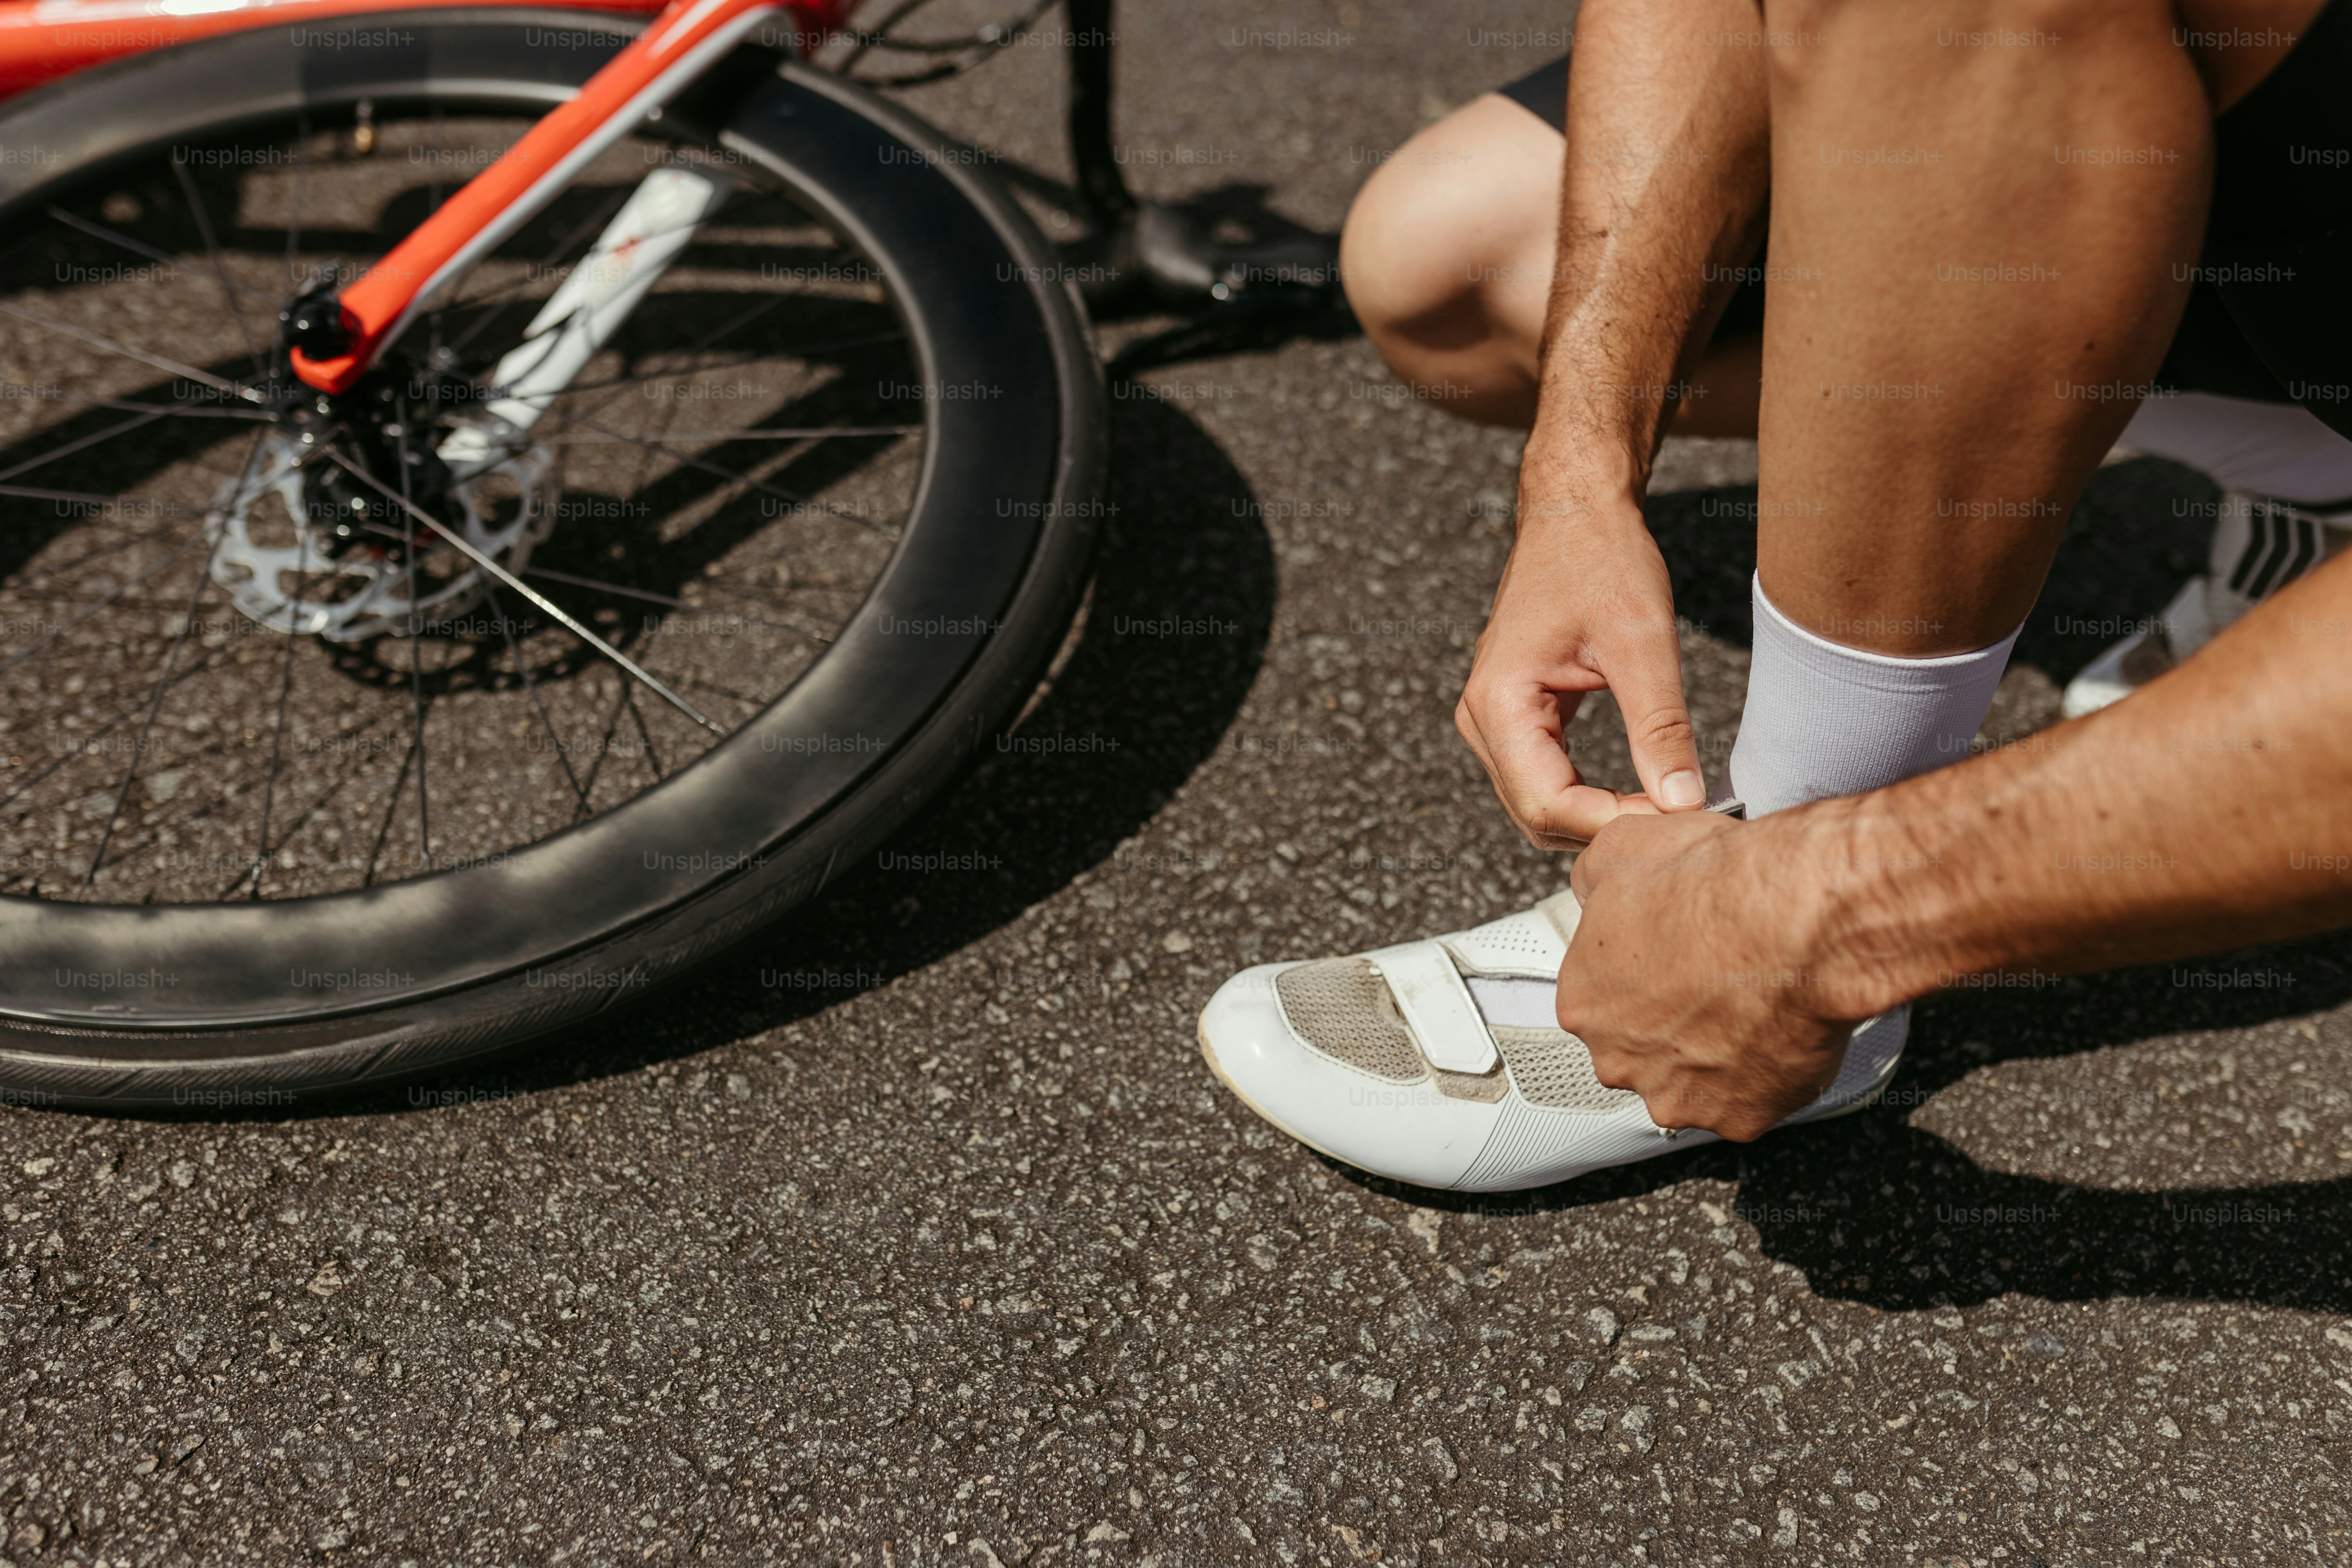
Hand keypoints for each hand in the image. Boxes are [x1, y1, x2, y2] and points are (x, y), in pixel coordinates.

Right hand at [1455, 491, 1705, 849]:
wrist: (1575, 514)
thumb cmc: (1602, 560)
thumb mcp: (1642, 643)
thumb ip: (1660, 727)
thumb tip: (1684, 802)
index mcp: (1500, 702)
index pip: (1546, 802)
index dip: (1612, 823)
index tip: (1677, 820)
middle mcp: (1481, 719)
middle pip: (1537, 815)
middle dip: (1606, 827)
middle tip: (1679, 819)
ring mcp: (1492, 721)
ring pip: (1539, 807)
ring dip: (1598, 817)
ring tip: (1664, 804)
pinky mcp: (1513, 718)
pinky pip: (1545, 780)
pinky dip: (1590, 795)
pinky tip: (1638, 789)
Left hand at [1557, 808, 1858, 1139]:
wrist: (1795, 919)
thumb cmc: (1717, 886)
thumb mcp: (1622, 846)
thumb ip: (1592, 879)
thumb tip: (1592, 887)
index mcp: (1584, 1003)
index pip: (1601, 1000)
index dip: (1642, 976)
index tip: (1672, 961)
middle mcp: (1620, 1059)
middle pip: (1640, 1048)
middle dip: (1672, 1022)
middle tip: (1714, 984)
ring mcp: (1679, 1094)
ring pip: (1691, 1079)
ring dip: (1715, 1052)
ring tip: (1750, 1005)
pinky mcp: (1738, 1116)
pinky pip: (1748, 1101)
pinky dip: (1764, 1074)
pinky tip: (1777, 1031)